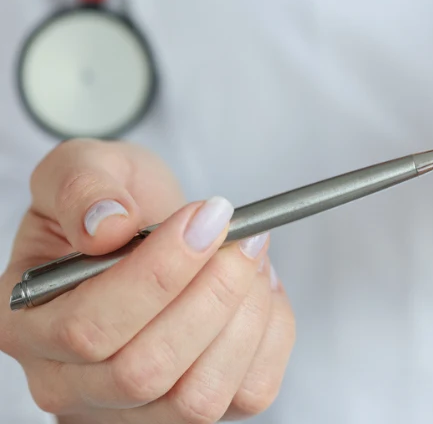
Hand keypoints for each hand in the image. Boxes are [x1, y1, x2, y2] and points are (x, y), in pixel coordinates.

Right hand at [0, 140, 295, 422]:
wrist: (150, 229)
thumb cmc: (116, 204)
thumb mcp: (86, 166)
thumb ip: (83, 185)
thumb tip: (108, 226)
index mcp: (28, 324)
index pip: (88, 329)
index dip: (159, 274)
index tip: (208, 217)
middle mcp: (69, 382)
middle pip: (144, 372)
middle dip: (212, 295)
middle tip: (243, 237)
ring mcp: (130, 409)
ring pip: (197, 399)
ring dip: (244, 319)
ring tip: (251, 257)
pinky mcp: (190, 412)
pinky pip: (246, 395)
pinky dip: (270, 337)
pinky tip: (259, 289)